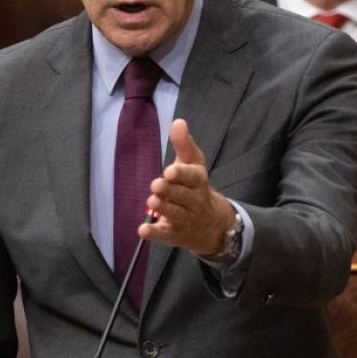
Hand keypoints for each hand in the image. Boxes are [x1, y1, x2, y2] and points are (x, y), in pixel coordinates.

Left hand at [139, 118, 234, 255]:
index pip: (193, 177)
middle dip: (170, 191)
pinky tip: (143, 230)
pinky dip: (154, 233)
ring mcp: (185, 219)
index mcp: (198, 181)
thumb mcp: (193, 164)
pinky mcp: (175, 234)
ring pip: (175, 214)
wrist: (213, 224)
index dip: (182, 174)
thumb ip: (184, 144)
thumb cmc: (195, 186)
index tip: (169, 171)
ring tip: (152, 201)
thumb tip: (178, 122)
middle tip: (156, 185)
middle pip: (183, 196)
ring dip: (163, 208)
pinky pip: (165, 235)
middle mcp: (194, 201)